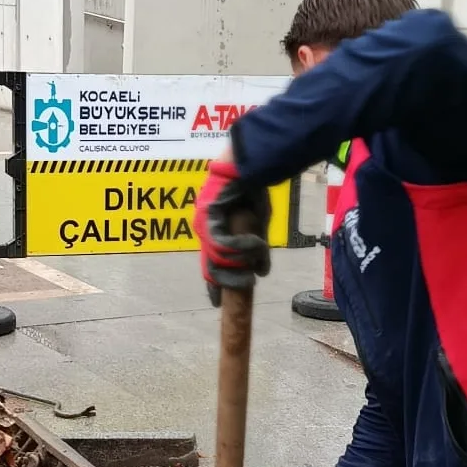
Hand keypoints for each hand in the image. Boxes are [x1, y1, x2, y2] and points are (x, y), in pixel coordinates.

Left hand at [193, 159, 271, 306]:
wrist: (250, 163)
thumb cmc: (253, 190)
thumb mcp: (259, 225)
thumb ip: (257, 249)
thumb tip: (262, 273)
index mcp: (212, 232)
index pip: (210, 265)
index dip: (215, 285)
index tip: (220, 303)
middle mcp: (204, 230)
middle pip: (211, 267)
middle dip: (230, 281)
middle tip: (248, 285)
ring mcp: (204, 223)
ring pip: (219, 257)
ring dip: (240, 264)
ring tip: (255, 267)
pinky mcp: (209, 215)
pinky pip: (224, 242)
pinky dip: (242, 246)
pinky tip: (257, 243)